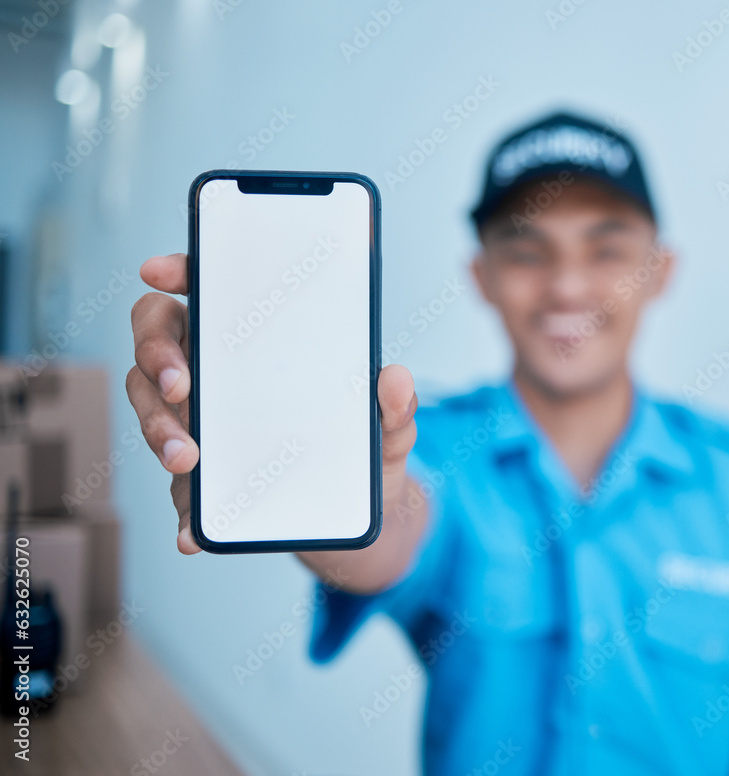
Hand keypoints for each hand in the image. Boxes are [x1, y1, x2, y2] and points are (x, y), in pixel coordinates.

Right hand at [126, 253, 420, 558]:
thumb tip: (396, 379)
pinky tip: (191, 533)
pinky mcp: (204, 484)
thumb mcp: (388, 427)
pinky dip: (183, 512)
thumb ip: (396, 406)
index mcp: (258, 343)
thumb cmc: (364, 449)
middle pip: (159, 341)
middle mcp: (220, 377)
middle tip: (181, 385)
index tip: (160, 271)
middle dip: (157, 355)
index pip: (207, 292)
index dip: (179, 272)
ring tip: (187, 458)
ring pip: (152, 408)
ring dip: (158, 429)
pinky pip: (179, 493)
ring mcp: (203, 427)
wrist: (359, 518)